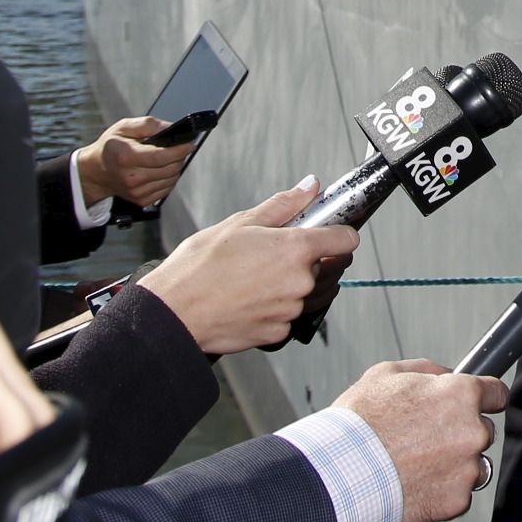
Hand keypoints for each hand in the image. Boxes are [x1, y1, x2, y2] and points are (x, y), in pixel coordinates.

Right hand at [74, 116, 190, 209]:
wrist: (96, 171)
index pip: (161, 156)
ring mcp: (136, 192)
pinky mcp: (141, 201)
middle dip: (179, 157)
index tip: (189, 144)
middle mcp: (131, 177)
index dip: (180, 150)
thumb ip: (148, 124)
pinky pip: (166, 189)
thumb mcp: (124, 126)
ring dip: (175, 168)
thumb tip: (170, 127)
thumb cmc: (110, 147)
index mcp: (126, 156)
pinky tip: (160, 170)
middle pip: (170, 168)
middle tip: (177, 148)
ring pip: (171, 179)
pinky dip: (168, 179)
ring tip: (166, 158)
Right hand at [136, 179, 358, 354]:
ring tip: (262, 275)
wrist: (174, 311)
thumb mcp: (240, 223)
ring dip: (296, 284)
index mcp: (295, 249)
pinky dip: (278, 307)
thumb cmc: (199, 267)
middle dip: (311, 258)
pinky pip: (290, 316)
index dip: (341, 232)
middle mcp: (300, 282)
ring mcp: (290, 311)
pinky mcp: (278, 334)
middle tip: (277, 252)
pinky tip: (253, 297)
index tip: (331, 230)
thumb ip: (284, 205)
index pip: (346, 239)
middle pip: (329, 267)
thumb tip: (309, 188)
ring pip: (310, 293)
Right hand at [334, 358, 509, 521]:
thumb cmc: (360, 424)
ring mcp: (467, 468)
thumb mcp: (385, 374)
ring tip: (420, 464)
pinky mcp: (458, 500)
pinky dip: (443, 490)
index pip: (496, 393)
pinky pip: (459, 493)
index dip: (485, 397)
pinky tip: (416, 483)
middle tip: (428, 437)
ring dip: (456, 463)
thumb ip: (425, 370)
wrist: (343, 474)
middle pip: (483, 430)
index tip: (479, 403)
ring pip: (474, 464)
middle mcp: (472, 431)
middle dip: (461, 432)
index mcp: (460, 395)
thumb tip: (443, 375)